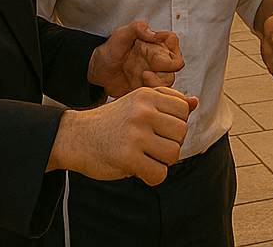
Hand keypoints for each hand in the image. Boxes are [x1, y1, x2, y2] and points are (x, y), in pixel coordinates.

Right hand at [48, 86, 197, 184]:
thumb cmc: (113, 120)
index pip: (184, 109)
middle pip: (182, 132)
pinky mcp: (127, 158)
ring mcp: (135, 135)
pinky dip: (153, 176)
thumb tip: (196, 102)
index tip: (160, 129)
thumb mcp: (139, 101)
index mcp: (147, 95)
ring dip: (163, 161)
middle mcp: (143, 112)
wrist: (77, 136)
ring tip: (147, 156)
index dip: (176, 123)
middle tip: (153, 146)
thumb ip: (168, 100)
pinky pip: (159, 174)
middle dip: (171, 142)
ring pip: (173, 154)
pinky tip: (140, 170)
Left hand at [88, 21, 183, 97]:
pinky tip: (141, 83)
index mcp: (153, 44)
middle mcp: (157, 59)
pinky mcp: (148, 88)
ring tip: (143, 76)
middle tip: (153, 65)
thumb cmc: (108, 51)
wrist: (97, 73)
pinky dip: (154, 89)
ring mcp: (153, 74)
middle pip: (176, 62)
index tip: (159, 46)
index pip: (173, 41)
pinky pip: (160, 92)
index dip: (170, 44)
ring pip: (170, 78)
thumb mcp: (120, 34)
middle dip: (167, 65)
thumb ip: (138, 28)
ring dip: (160, 79)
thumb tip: (154, 33)